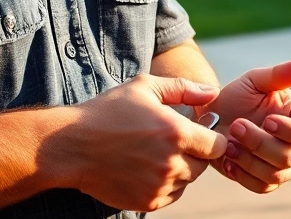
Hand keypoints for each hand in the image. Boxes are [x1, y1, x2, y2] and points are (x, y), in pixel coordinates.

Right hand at [57, 73, 227, 211]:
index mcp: (176, 133)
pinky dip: (166, 184)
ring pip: (187, 181)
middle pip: (203, 165)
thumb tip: (213, 92)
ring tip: (155, 153)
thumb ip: (183, 88)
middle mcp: (171, 163)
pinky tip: (146, 167)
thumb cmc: (108, 112)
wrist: (72, 146)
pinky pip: (171, 195)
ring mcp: (159, 186)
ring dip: (179, 169)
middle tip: (171, 140)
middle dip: (194, 153)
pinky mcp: (147, 202)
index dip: (211, 137)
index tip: (198, 132)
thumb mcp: (144, 88)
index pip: (217, 145)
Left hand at [201, 59, 290, 193]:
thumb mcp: (256, 80)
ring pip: (276, 174)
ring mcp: (287, 167)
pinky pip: (261, 186)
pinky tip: (228, 160)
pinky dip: (243, 174)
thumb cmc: (239, 95)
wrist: (214, 118)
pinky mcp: (268, 181)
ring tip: (228, 142)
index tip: (267, 120)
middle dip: (260, 143)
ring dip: (249, 159)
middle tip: (236, 126)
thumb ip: (281, 74)